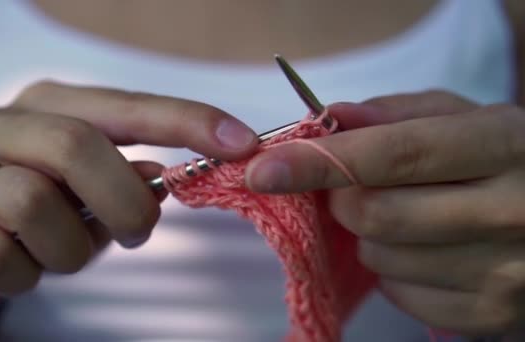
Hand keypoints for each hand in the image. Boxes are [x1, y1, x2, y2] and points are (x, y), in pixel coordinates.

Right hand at [0, 81, 257, 295]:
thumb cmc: (33, 214)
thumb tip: (160, 179)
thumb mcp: (86, 193)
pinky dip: (27, 277)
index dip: (187, 121)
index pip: (126, 105)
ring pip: (35, 204)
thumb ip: (122, 177)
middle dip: (125, 202)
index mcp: (48, 106)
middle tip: (138, 232)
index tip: (241, 143)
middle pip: (77, 146)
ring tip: (63, 254)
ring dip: (71, 248)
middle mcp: (0, 125)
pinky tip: (21, 271)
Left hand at [245, 90, 524, 335]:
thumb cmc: (505, 159)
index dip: (320, 162)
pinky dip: (394, 273)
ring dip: (370, 237)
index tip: (265, 170)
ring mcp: (503, 273)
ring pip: (380, 259)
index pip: (393, 154)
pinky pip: (401, 297)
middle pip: (374, 214)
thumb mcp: (463, 119)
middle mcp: (509, 212)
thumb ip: (394, 114)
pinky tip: (425, 250)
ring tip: (409, 216)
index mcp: (503, 146)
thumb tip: (326, 119)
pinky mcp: (492, 316)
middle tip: (353, 186)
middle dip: (342, 199)